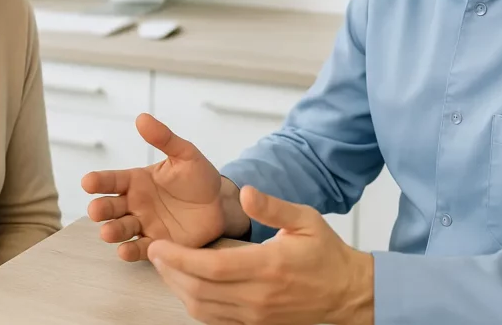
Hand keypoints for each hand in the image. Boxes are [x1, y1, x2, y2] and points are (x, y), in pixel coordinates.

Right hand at [81, 113, 244, 260]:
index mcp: (136, 181)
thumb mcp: (185, 154)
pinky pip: (139, 249)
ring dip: (111, 231)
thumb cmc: (199, 178)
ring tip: (107, 232)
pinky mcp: (157, 244)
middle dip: (100, 209)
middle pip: (110, 207)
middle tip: (96, 210)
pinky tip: (124, 250)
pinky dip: (130, 251)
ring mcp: (144, 225)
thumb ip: (164, 139)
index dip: (98, 181)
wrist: (221, 205)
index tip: (87, 182)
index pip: (112, 180)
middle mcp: (135, 203)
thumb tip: (142, 118)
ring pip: (120, 229)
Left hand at [147, 186, 374, 324]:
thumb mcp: (305, 219)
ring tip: (166, 266)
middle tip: (154, 252)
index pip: (212, 267)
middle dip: (170, 272)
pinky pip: (215, 320)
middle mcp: (258, 296)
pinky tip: (187, 285)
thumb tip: (245, 191)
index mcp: (268, 266)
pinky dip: (195, 303)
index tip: (159, 245)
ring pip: (203, 308)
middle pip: (200, 289)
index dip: (179, 258)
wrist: (347, 293)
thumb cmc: (326, 253)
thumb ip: (272, 206)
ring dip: (178, 289)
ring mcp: (256, 315)